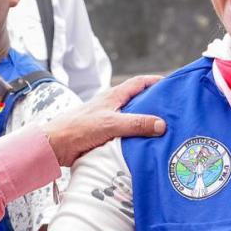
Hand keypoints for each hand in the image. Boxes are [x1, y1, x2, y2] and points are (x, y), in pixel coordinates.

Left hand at [43, 76, 164, 166]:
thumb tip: (161, 125)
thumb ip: (136, 123)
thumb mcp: (111, 123)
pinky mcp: (104, 137)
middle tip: (174, 112)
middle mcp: (112, 107)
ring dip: (145, 125)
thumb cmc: (79, 128)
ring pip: (132, 120)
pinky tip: (145, 148)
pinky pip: (125, 136)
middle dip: (154, 105)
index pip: (138, 83)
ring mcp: (108, 122)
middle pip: (138, 102)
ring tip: (165, 133)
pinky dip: (136, 139)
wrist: (55, 146)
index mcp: (113, 96)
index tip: (172, 84)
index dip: (155, 81)